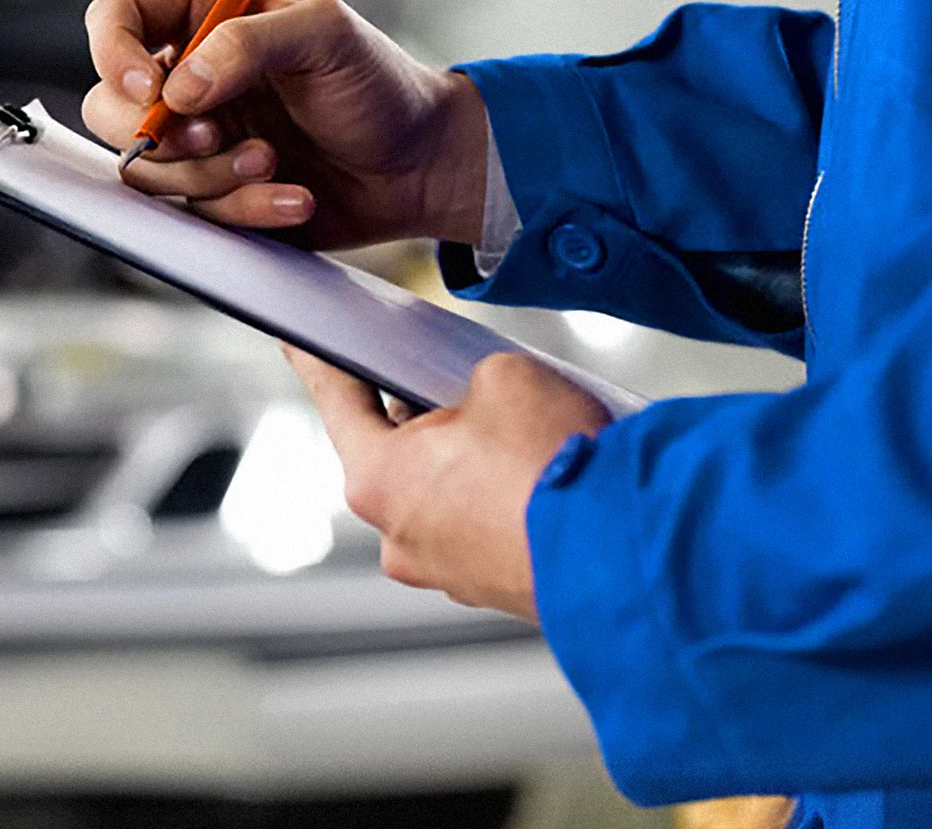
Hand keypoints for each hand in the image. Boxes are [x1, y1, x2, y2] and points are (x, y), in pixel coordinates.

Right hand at [82, 0, 489, 247]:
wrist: (421, 165)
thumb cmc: (379, 84)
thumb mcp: (327, 36)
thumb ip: (248, 43)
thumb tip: (177, 90)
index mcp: (203, 22)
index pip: (116, 20)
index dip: (113, 54)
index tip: (150, 89)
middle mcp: (189, 82)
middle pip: (108, 108)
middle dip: (158, 136)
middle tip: (212, 136)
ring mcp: (198, 143)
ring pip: (147, 173)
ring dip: (208, 177)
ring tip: (273, 163)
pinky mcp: (216, 197)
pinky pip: (195, 217)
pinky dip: (245, 211)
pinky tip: (295, 197)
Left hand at [285, 349, 611, 620]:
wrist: (634, 555)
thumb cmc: (558, 467)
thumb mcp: (503, 376)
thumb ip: (468, 379)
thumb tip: (479, 401)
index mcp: (378, 478)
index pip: (337, 400)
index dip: (318, 361)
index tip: (296, 342)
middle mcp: (400, 536)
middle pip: (393, 452)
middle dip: (422, 414)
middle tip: (456, 381)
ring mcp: (447, 572)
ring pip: (442, 492)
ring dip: (469, 460)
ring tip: (520, 431)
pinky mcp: (494, 588)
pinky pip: (483, 525)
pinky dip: (503, 498)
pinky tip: (540, 472)